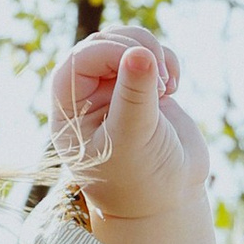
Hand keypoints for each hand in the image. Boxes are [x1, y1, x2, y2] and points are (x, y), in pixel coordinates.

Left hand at [50, 30, 208, 223]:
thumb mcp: (133, 141)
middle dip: (134, 48)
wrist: (169, 201)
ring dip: (152, 50)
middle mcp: (89, 95)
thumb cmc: (140, 180)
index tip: (143, 67)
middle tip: (160, 84)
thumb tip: (140, 52)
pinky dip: (167, 60)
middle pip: (102, 43)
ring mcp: (117, 89)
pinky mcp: (144, 87)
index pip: (79, 60)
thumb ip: (135, 96)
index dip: (110, 52)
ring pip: (127, 41)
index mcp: (70, 110)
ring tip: (167, 84)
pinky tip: (174, 87)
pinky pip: (152, 53)